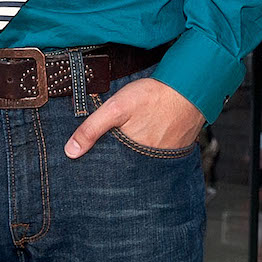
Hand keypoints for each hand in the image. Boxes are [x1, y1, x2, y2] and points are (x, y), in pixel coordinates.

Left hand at [65, 77, 203, 157]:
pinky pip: (155, 155)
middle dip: (113, 165)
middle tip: (102, 159)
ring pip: (139, 162)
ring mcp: (163, 158)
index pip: (109, 172)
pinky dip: (146, 150)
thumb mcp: (116, 108)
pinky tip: (144, 138)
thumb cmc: (153, 97)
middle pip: (124, 168)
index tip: (85, 170)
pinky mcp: (173, 150)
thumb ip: (92, 129)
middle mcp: (148, 163)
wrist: (190, 89)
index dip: (98, 169)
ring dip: (131, 157)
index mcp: (131, 157)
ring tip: (123, 147)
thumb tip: (70, 152)